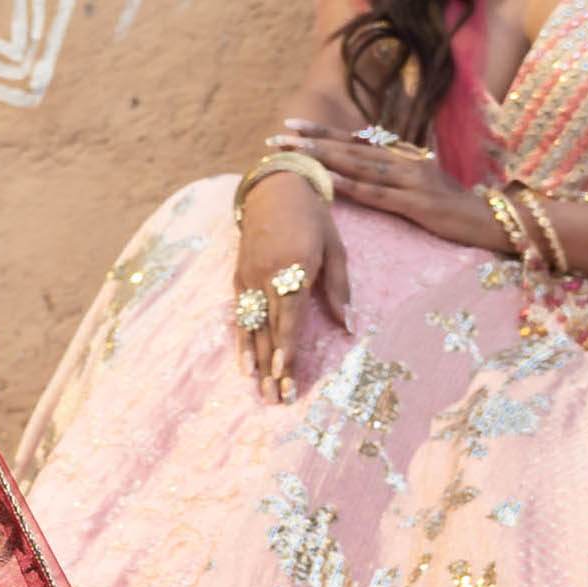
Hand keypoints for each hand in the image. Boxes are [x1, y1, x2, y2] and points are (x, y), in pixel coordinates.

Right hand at [235, 169, 349, 404]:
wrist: (275, 188)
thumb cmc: (312, 216)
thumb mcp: (335, 246)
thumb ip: (339, 287)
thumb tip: (348, 324)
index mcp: (295, 266)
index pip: (290, 315)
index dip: (287, 346)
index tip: (286, 373)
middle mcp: (268, 276)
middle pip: (270, 330)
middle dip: (272, 366)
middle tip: (276, 398)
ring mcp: (249, 279)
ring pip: (253, 329)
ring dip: (257, 363)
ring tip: (260, 391)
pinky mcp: (238, 280)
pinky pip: (240, 319)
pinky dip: (243, 344)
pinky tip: (245, 367)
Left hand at [271, 122, 505, 251]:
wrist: (489, 218)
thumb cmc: (448, 207)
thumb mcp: (416, 185)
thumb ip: (389, 176)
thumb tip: (359, 172)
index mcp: (402, 156)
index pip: (356, 139)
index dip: (324, 131)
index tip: (292, 125)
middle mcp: (404, 161)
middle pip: (351, 147)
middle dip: (312, 142)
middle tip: (278, 136)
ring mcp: (411, 180)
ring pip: (360, 165)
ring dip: (325, 158)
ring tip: (295, 153)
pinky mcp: (418, 203)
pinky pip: (379, 194)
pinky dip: (354, 187)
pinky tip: (331, 182)